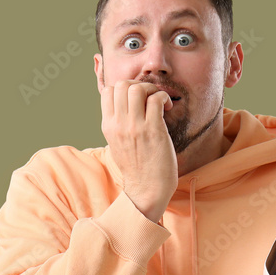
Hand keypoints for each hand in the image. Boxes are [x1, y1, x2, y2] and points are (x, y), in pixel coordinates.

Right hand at [100, 80, 175, 221]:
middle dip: (139, 84)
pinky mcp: (153, 130)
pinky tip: (167, 107)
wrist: (146, 190)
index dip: (125, 88)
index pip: (108, 91)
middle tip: (150, 97)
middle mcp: (119, 124)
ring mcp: (135, 127)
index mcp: (108, 126)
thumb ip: (118, 124)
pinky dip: (164, 98)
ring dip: (152, 89)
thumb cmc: (137, 168)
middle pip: (122, 85)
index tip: (137, 98)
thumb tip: (126, 106)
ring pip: (138, 88)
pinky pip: (156, 100)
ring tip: (159, 102)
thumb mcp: (117, 143)